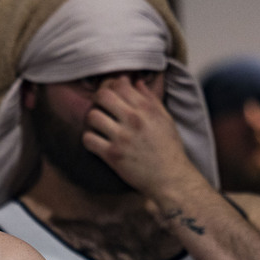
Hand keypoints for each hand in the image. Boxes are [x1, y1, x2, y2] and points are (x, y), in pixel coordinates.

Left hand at [82, 75, 205, 199]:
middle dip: (97, 99)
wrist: (171, 178)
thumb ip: (150, 99)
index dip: (111, 85)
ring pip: (92, 116)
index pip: (120, 84)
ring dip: (91, 120)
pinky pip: (88, 139)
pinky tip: (96, 141)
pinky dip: (88, 139)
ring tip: (98, 126)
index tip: (111, 93)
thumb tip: (137, 82)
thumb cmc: (169, 149)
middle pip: (102, 96)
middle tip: (101, 108)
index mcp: (147, 108)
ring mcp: (122, 137)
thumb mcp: (165, 119)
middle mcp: (134, 119)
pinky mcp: (113, 155)